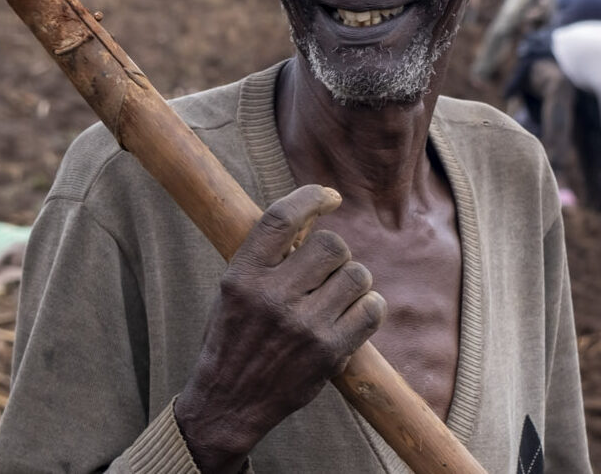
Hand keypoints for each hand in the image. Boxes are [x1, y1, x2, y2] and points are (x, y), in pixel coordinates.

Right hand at [175, 185, 385, 471]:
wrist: (228, 403)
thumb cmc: (234, 339)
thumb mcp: (233, 290)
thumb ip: (267, 258)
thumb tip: (313, 221)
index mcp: (243, 275)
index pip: (282, 217)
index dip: (312, 197)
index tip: (330, 197)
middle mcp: (272, 296)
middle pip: (332, 245)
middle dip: (335, 255)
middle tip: (325, 273)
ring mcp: (303, 325)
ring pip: (357, 274)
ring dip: (353, 282)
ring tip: (337, 298)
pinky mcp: (329, 352)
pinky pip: (372, 309)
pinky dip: (369, 308)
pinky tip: (353, 315)